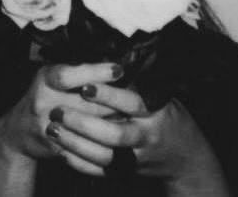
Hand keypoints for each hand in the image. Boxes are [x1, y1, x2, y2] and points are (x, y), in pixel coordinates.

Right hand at [0, 63, 121, 168]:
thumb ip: (77, 71)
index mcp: (45, 78)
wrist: (19, 130)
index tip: (118, 70)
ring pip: (88, 128)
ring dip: (111, 125)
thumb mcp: (52, 74)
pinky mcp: (53, 147)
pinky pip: (83, 149)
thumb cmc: (45, 94)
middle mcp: (42, 101)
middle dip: (113, 104)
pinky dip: (102, 146)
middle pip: (85, 104)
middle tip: (135, 101)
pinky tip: (117, 144)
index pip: (69, 75)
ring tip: (130, 120)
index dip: (94, 72)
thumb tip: (114, 67)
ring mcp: (47, 126)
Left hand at [46, 82, 229, 192]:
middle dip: (83, 123)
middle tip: (57, 111)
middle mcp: (147, 135)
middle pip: (114, 134)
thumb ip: (134, 84)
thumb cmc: (165, 115)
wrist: (184, 156)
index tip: (85, 86)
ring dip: (75, 143)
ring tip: (53, 129)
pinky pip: (101, 171)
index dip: (108, 95)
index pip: (131, 102)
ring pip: (104, 155)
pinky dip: (80, 162)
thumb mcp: (159, 95)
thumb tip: (103, 65)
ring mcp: (137, 157)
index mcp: (155, 112)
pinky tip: (61, 150)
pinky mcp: (128, 171)